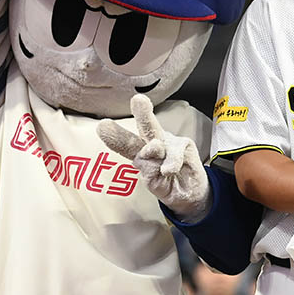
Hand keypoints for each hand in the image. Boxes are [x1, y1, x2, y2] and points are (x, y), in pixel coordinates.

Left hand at [98, 94, 209, 217]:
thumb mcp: (152, 182)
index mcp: (139, 152)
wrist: (191, 195)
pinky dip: (172, 162)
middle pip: (146, 128)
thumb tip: (149, 151)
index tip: (102, 126)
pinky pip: (175, 152)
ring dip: (155, 129)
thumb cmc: (167, 185)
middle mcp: (153, 143)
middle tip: (138, 100)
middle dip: (142, 114)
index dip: (115, 137)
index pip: (126, 144)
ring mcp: (169, 142)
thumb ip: (147, 167)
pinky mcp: (184, 144)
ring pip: (160, 134)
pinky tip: (169, 171)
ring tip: (154, 149)